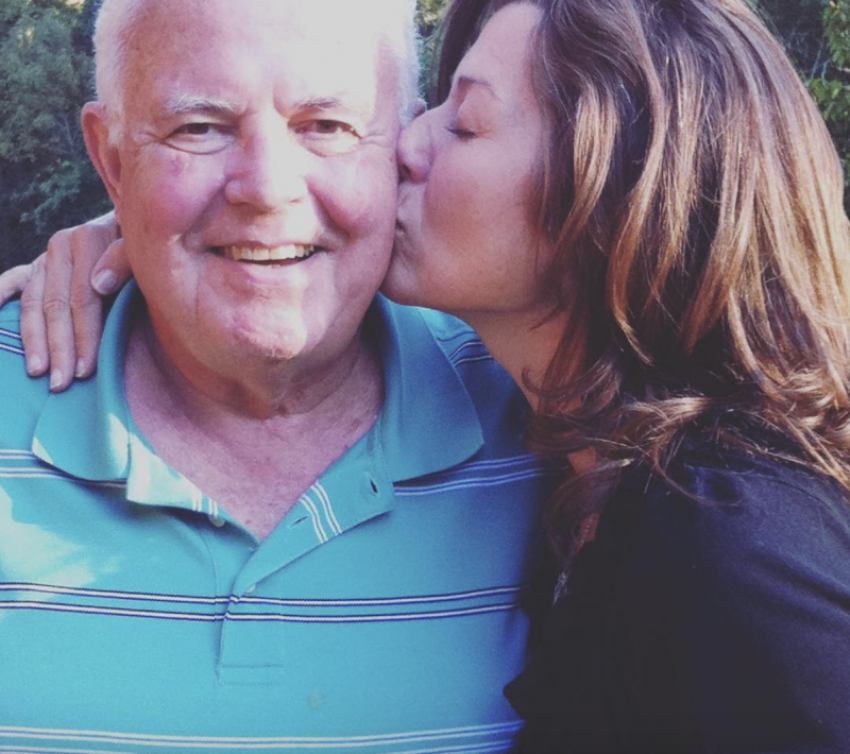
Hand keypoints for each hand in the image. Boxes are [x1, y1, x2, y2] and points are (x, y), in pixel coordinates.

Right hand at [0, 213, 130, 390]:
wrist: (137, 226)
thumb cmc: (145, 248)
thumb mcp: (143, 249)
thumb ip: (124, 260)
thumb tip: (100, 285)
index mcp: (87, 240)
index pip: (83, 298)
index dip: (84, 335)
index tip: (86, 369)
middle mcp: (60, 246)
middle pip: (55, 305)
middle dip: (59, 348)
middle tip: (61, 383)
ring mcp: (45, 258)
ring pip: (33, 303)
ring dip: (33, 339)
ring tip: (37, 371)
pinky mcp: (35, 266)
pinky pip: (11, 283)